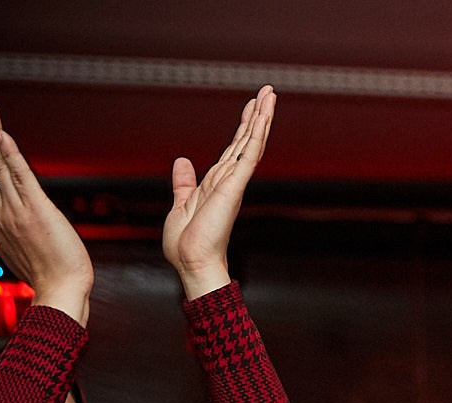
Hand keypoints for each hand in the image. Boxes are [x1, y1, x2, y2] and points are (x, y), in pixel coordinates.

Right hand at [0, 107, 92, 323]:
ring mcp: (16, 209)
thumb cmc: (49, 275)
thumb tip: (17, 229)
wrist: (61, 290)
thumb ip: (15, 233)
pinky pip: (20, 175)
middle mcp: (0, 211)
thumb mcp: (23, 251)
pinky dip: (10, 154)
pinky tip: (2, 135)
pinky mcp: (36, 209)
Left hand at [162, 87, 275, 299]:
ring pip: (250, 143)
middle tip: (268, 92)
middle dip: (258, 115)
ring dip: (261, 119)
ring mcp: (233, 183)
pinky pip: (247, 157)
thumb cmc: (187, 243)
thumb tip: (182, 161)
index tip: (252, 106)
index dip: (243, 126)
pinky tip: (262, 120)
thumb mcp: (181, 204)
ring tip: (270, 96)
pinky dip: (255, 137)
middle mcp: (229, 180)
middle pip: (246, 140)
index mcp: (218, 183)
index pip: (234, 148)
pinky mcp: (233, 188)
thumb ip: (184, 182)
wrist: (191, 262)